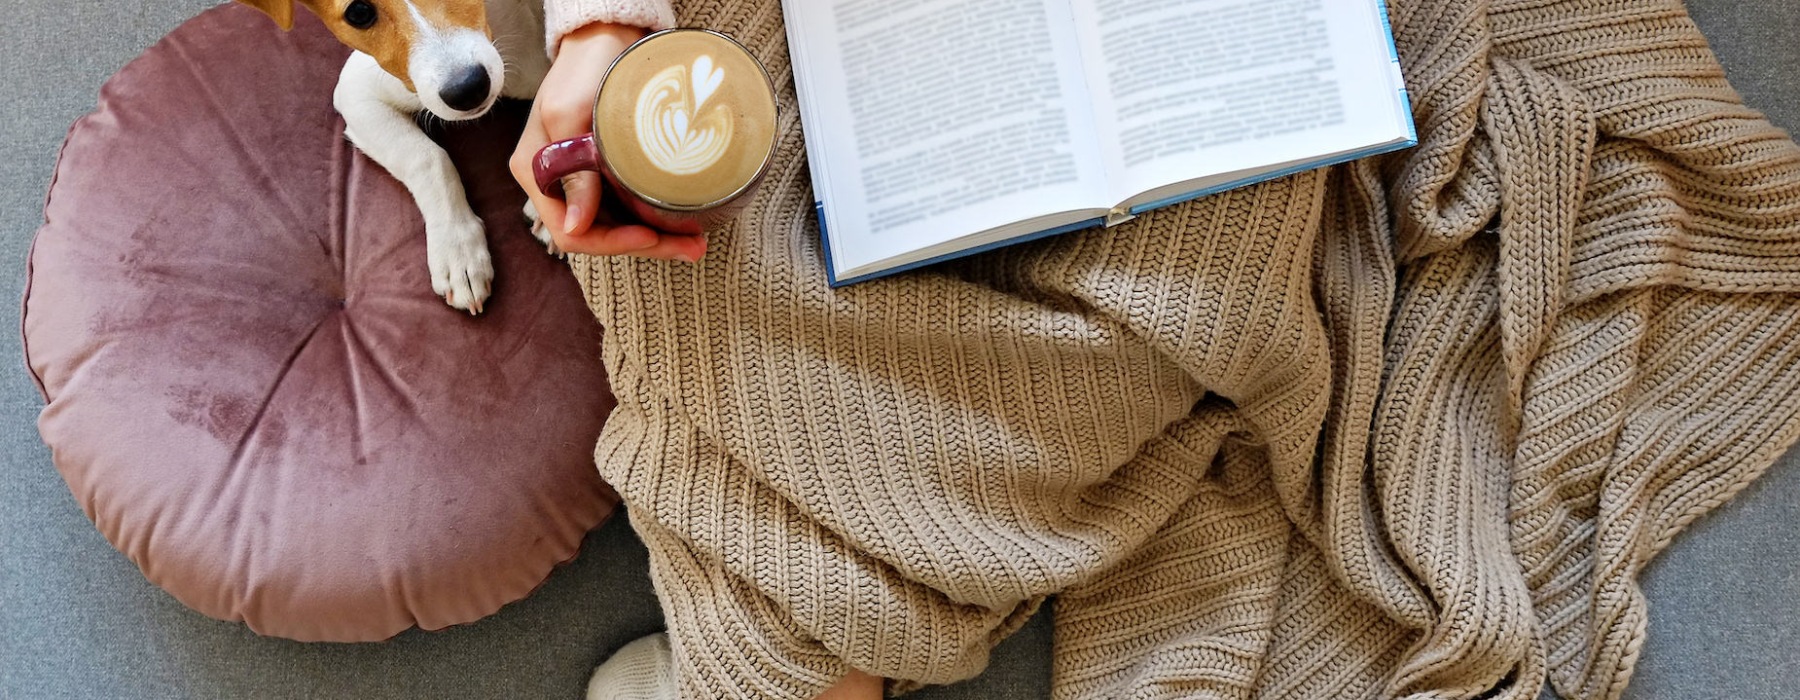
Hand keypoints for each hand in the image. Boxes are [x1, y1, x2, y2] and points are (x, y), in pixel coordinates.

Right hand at [509, 23, 708, 261]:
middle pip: (596, 235)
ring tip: (695, 241)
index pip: (569, 232)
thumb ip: (573, 172)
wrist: (603, 41)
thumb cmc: (584, 70)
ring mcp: (579, 180)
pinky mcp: (602, 173)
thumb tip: (576, 225)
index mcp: (536, 171)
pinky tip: (680, 222)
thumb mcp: (572, 115)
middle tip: (693, 248)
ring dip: (655, 237)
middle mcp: (554, 183)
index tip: (649, 235)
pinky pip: (624, 209)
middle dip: (644, 245)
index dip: (611, 242)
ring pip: (615, 227)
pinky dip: (651, 219)